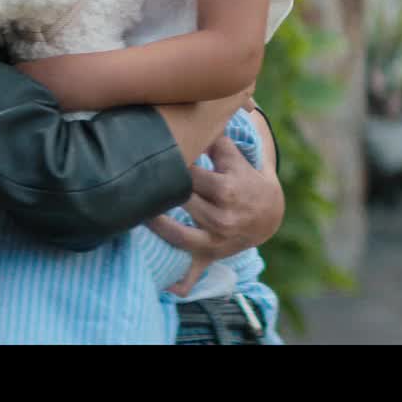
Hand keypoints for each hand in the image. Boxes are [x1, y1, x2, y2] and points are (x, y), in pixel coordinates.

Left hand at [146, 135, 284, 296]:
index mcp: (227, 190)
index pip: (188, 173)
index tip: (151, 152)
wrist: (272, 215)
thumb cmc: (247, 179)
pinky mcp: (209, 256)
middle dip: (158, 189)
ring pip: (176, 235)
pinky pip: (194, 272)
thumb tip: (198, 116)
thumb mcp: (239, 159)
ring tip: (130, 209)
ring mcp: (214, 240)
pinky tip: (163, 284)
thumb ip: (216, 139)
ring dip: (153, 224)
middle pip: (179, 201)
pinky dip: (180, 282)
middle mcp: (221, 218)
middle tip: (131, 175)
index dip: (170, 161)